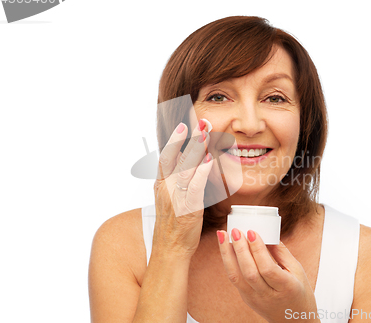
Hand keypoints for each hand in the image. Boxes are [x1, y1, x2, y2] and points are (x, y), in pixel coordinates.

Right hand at [152, 122, 212, 258]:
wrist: (170, 249)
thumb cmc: (174, 223)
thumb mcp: (171, 197)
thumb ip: (177, 179)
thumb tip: (187, 160)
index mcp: (162, 184)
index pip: (167, 156)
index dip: (175, 140)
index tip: (184, 125)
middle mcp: (166, 188)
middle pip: (176, 157)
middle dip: (189, 138)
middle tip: (201, 122)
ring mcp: (176, 198)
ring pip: (185, 169)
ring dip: (196, 150)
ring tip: (205, 133)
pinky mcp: (188, 209)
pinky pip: (194, 187)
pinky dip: (201, 173)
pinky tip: (208, 161)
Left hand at [217, 229, 319, 322]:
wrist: (293, 321)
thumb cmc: (299, 292)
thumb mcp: (298, 270)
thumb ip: (281, 252)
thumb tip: (267, 232)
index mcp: (286, 288)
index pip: (268, 268)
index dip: (258, 250)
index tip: (252, 232)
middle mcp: (268, 296)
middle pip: (249, 272)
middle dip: (240, 249)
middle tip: (235, 230)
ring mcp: (255, 299)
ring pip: (236, 276)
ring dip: (227, 254)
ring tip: (222, 235)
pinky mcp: (246, 298)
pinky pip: (234, 279)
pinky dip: (228, 261)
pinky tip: (225, 247)